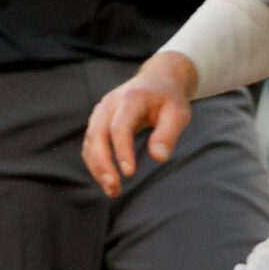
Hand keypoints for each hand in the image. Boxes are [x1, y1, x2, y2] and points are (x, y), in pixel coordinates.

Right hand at [83, 53, 199, 196]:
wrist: (157, 79)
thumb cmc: (169, 98)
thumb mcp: (178, 113)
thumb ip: (168, 134)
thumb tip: (159, 158)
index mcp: (130, 99)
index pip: (120, 127)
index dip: (122, 150)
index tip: (130, 173)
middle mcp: (109, 104)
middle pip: (98, 135)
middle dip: (103, 164)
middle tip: (114, 188)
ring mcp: (100, 112)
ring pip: (90, 142)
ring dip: (97, 167)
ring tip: (112, 190)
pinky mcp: (98, 121)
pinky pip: (90, 144)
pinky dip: (95, 162)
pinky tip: (106, 179)